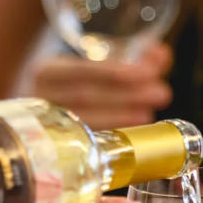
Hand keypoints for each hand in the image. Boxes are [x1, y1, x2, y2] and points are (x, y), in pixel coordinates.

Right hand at [30, 44, 172, 130]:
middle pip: (84, 97)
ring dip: (122, 116)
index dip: (114, 71)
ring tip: (149, 113)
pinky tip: (134, 130)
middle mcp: (39, 99)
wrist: (40, 116)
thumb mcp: (96, 66)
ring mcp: (45, 127)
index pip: (80, 70)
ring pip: (84, 122)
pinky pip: (85, 142)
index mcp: (46, 72)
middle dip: (126, 95)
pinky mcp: (55, 147)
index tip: (148, 72)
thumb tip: (163, 56)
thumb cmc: (76, 85)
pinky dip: (113, 134)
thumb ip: (130, 59)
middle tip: (161, 93)